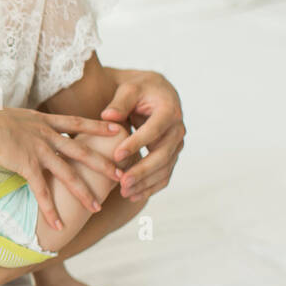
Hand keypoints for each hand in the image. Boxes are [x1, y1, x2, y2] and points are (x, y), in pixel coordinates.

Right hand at [0, 102, 123, 231]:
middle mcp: (45, 135)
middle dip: (103, 164)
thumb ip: (18, 123)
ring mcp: (38, 151)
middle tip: (121, 174)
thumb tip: (14, 124)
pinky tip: (58, 223)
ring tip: (97, 208)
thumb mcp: (7, 115)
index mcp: (42, 121)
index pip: (78, 122)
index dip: (98, 126)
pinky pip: (42, 192)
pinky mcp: (27, 166)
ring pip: (68, 175)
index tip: (117, 128)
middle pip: (82, 151)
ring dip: (83, 193)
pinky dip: (50, 209)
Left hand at [99, 70, 185, 202]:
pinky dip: (152, 187)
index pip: (154, 130)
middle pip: (163, 154)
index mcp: (169, 110)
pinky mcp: (171, 155)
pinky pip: (165, 174)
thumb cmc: (138, 89)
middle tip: (123, 182)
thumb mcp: (128, 89)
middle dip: (143, 170)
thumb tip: (108, 116)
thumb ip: (119, 103)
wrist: (154, 92)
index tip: (117, 156)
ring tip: (125, 193)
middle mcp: (177, 129)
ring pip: (165, 168)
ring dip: (146, 183)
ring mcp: (176, 144)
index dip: (137, 143)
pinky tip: (134, 196)